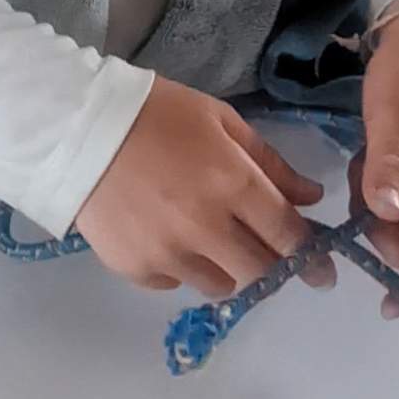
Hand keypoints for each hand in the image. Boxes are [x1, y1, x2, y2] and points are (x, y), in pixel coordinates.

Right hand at [75, 73, 334, 299]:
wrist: (77, 127)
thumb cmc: (157, 113)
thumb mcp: (221, 121)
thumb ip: (270, 164)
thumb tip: (310, 199)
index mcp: (233, 184)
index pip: (287, 236)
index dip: (311, 256)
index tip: (321, 270)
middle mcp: (205, 228)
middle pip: (259, 271)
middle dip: (271, 263)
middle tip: (262, 248)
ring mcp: (168, 254)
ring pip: (219, 285)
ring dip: (226, 267)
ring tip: (207, 236)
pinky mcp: (135, 269)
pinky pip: (175, 283)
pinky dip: (181, 267)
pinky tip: (167, 235)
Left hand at [351, 13, 398, 314]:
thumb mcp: (395, 114)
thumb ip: (391, 164)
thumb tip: (388, 217)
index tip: (390, 305)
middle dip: (383, 228)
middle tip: (361, 183)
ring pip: (398, 222)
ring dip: (373, 203)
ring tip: (364, 158)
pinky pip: (389, 198)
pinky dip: (371, 184)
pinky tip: (364, 151)